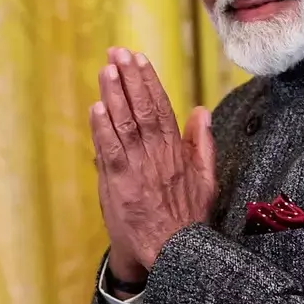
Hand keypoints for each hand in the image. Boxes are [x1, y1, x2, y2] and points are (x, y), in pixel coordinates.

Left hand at [90, 47, 216, 269]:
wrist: (173, 251)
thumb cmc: (188, 215)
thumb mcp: (206, 178)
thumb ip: (203, 142)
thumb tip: (202, 110)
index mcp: (176, 150)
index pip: (161, 106)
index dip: (149, 81)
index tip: (140, 58)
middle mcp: (157, 154)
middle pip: (142, 108)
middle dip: (129, 78)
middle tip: (118, 52)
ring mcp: (137, 168)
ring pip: (125, 123)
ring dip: (115, 94)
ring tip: (106, 69)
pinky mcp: (119, 183)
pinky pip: (110, 150)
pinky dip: (103, 128)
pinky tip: (97, 107)